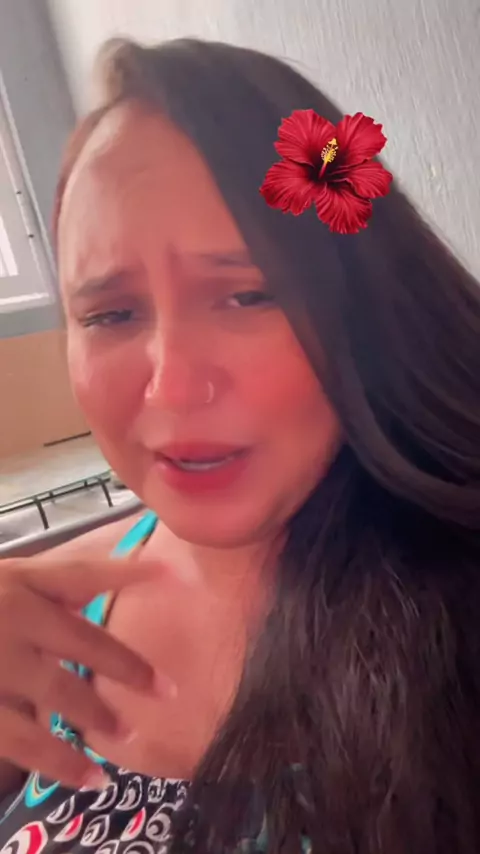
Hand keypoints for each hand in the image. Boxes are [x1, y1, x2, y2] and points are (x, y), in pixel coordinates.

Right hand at [0, 557, 174, 788]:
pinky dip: (54, 759)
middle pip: (82, 641)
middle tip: (166, 691)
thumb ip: (45, 585)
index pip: (83, 574)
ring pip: (55, 695)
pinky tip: (84, 776)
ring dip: (96, 719)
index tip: (174, 577)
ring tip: (127, 740)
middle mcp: (10, 616)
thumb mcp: (2, 579)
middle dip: (127, 667)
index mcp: (16, 581)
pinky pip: (19, 738)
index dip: (129, 574)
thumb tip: (105, 583)